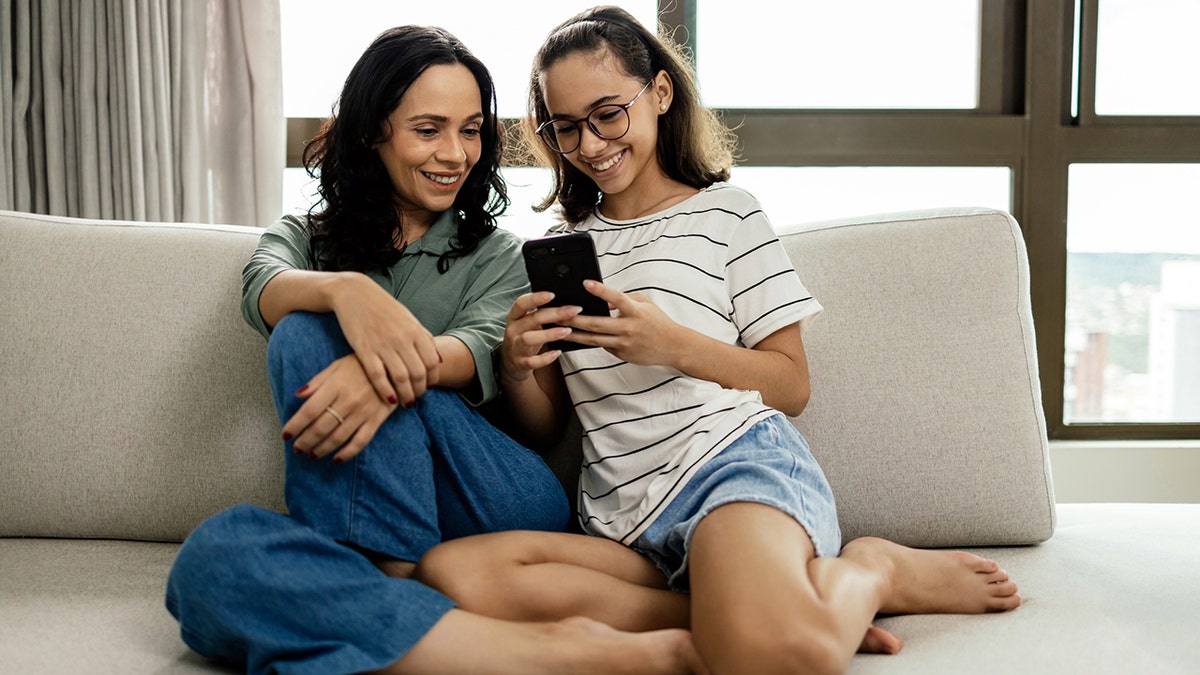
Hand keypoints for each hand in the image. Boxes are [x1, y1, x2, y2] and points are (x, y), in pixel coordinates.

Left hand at [283, 354, 397, 461]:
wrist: (395, 366)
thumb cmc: (362, 365)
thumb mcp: (338, 365)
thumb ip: (317, 381)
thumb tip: (298, 395)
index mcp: (335, 386)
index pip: (309, 410)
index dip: (295, 425)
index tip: (286, 435)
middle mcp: (348, 401)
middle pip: (321, 427)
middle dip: (305, 441)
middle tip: (297, 449)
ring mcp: (363, 412)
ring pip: (338, 437)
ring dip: (321, 449)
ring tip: (311, 454)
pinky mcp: (376, 420)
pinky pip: (360, 441)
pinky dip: (348, 453)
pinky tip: (337, 458)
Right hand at [332, 275, 440, 406]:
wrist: (353, 292)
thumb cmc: (383, 308)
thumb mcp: (408, 319)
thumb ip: (424, 338)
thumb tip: (439, 359)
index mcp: (415, 331)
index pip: (432, 363)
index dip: (433, 379)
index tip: (429, 387)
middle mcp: (402, 338)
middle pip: (419, 373)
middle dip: (420, 391)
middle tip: (416, 397)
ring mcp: (383, 344)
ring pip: (401, 378)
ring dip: (405, 395)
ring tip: (405, 402)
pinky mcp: (364, 349)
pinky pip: (378, 376)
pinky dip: (385, 390)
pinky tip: (389, 399)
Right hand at [500, 291, 581, 381]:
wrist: (510, 362)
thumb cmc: (525, 336)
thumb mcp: (528, 323)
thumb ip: (541, 313)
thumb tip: (566, 303)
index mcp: (515, 316)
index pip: (521, 303)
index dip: (536, 298)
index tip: (553, 294)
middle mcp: (513, 330)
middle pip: (533, 319)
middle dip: (555, 314)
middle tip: (574, 310)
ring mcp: (515, 347)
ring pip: (529, 339)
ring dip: (549, 334)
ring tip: (567, 331)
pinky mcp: (521, 362)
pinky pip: (533, 361)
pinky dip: (545, 358)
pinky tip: (558, 352)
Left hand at [563, 280, 685, 366]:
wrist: (673, 346)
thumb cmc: (657, 322)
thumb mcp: (644, 303)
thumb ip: (623, 299)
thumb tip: (601, 299)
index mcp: (636, 312)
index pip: (616, 298)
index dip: (601, 290)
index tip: (585, 283)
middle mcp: (629, 328)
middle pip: (596, 323)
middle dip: (574, 318)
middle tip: (557, 312)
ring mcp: (624, 344)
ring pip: (593, 339)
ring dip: (573, 334)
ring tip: (557, 328)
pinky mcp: (621, 355)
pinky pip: (601, 346)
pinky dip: (587, 341)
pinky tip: (573, 337)